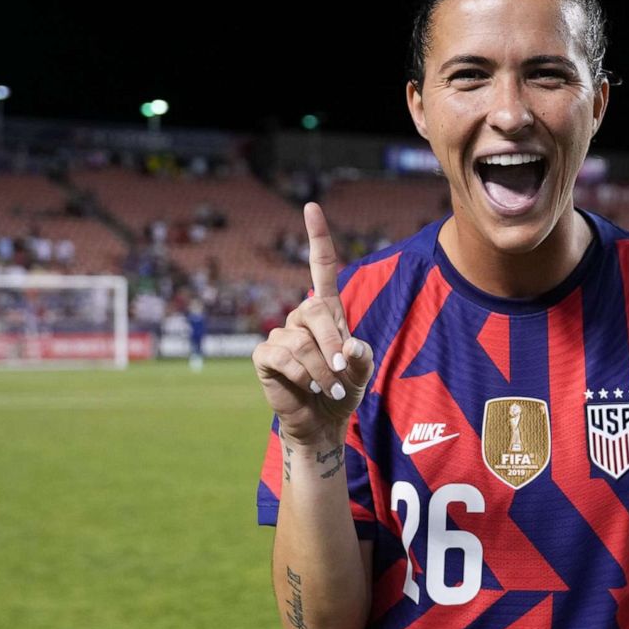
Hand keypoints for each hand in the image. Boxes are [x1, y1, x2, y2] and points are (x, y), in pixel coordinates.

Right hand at [252, 202, 375, 447]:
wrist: (322, 422)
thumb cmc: (343, 390)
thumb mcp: (363, 371)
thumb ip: (362, 356)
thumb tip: (349, 345)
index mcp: (327, 311)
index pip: (320, 267)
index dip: (317, 237)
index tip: (312, 206)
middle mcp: (301, 317)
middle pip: (315, 310)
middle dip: (332, 342)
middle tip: (343, 370)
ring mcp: (280, 335)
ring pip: (301, 341)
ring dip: (322, 370)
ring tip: (331, 389)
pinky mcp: (265, 357)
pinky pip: (283, 356)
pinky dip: (303, 375)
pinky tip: (309, 388)